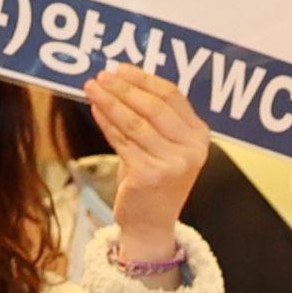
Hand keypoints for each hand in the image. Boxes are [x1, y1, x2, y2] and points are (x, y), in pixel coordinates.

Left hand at [87, 64, 212, 260]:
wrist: (151, 224)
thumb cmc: (154, 179)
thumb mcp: (164, 145)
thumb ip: (154, 117)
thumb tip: (122, 79)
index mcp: (199, 136)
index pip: (172, 96)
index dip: (144, 79)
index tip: (120, 68)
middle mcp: (191, 150)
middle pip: (154, 107)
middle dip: (124, 88)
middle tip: (102, 75)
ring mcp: (172, 164)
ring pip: (135, 122)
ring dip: (110, 101)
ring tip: (92, 87)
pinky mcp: (149, 175)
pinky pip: (122, 141)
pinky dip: (106, 123)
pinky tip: (95, 110)